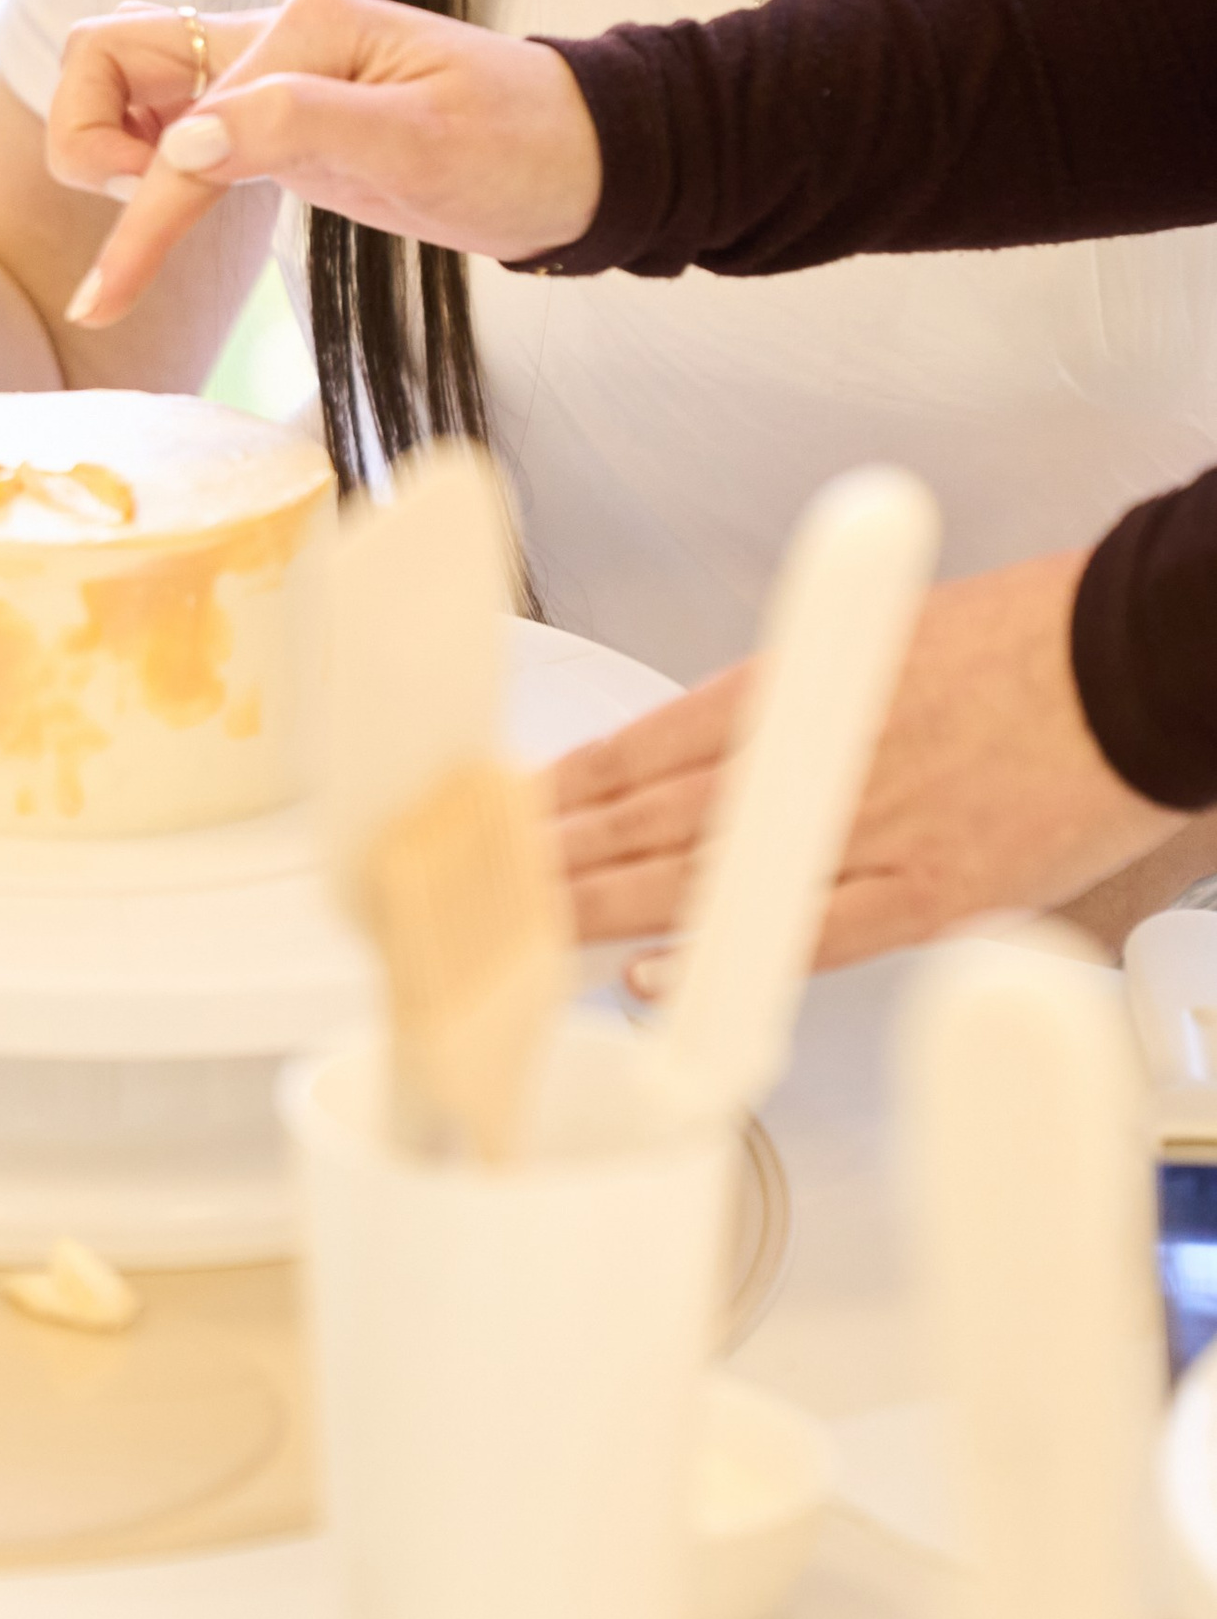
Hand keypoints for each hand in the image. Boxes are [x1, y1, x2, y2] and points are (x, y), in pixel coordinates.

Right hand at [48, 0, 602, 326]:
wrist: (579, 164)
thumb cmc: (518, 146)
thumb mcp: (416, 143)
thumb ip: (297, 128)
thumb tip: (181, 143)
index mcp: (298, 27)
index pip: (173, 122)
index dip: (141, 212)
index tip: (106, 297)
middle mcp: (269, 40)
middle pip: (108, 53)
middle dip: (85, 134)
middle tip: (137, 213)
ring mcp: (267, 82)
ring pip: (130, 87)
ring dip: (106, 149)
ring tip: (146, 226)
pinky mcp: (277, 126)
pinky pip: (174, 129)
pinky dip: (145, 173)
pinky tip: (155, 229)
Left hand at [551, 551, 1176, 971]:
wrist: (1141, 663)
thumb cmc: (1031, 642)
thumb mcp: (882, 644)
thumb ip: (797, 708)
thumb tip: (726, 751)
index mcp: (797, 690)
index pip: (642, 748)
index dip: (564, 790)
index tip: (507, 816)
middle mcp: (813, 759)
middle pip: (647, 817)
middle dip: (554, 855)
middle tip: (476, 885)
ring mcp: (863, 832)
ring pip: (700, 876)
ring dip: (602, 905)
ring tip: (524, 928)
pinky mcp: (924, 893)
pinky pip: (803, 937)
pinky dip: (722, 958)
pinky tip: (650, 975)